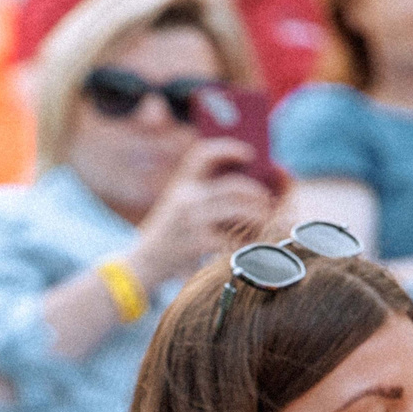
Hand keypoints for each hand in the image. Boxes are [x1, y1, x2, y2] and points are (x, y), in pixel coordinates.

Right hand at [126, 138, 278, 286]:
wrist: (143, 263)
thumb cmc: (168, 233)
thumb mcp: (177, 204)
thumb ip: (202, 191)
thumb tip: (247, 186)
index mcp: (181, 183)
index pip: (204, 154)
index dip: (228, 149)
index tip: (249, 153)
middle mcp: (186, 197)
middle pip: (234, 186)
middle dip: (257, 192)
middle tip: (269, 199)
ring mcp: (192, 220)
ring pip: (239, 210)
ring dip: (258, 215)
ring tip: (265, 220)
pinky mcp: (197, 243)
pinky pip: (233, 238)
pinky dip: (246, 241)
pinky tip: (251, 243)